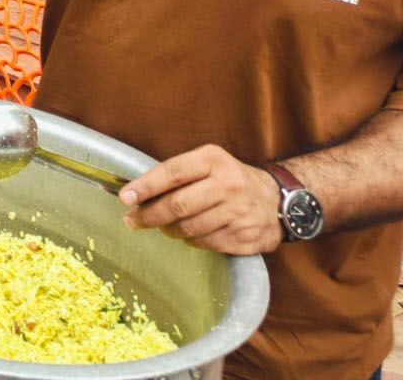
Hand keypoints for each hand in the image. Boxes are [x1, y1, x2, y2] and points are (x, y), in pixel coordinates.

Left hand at [119, 144, 283, 253]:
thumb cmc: (230, 179)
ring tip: (163, 226)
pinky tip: (189, 234)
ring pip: (189, 228)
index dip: (145, 186)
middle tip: (132, 220)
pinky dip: (191, 241)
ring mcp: (239, 213)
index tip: (124, 197)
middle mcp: (229, 184)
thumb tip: (135, 192)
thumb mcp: (208, 163)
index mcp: (214, 160)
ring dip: (169, 230)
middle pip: (178, 205)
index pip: (172, 172)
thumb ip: (176, 174)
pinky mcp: (245, 237)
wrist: (278, 200)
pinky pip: (205, 244)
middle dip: (149, 215)